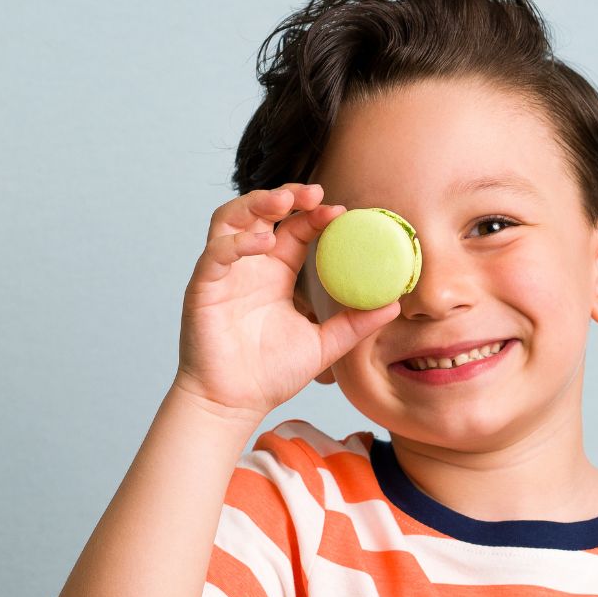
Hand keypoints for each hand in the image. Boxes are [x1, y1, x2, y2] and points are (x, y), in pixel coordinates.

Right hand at [173, 183, 399, 419]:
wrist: (234, 403)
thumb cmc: (270, 375)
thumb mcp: (324, 345)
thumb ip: (356, 323)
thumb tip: (394, 304)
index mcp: (276, 273)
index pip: (294, 228)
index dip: (314, 214)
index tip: (340, 211)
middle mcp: (249, 266)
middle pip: (262, 212)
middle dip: (286, 195)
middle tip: (314, 192)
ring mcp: (224, 274)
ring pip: (231, 219)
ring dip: (256, 203)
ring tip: (284, 202)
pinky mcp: (203, 287)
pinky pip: (215, 253)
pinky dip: (237, 242)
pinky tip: (263, 243)